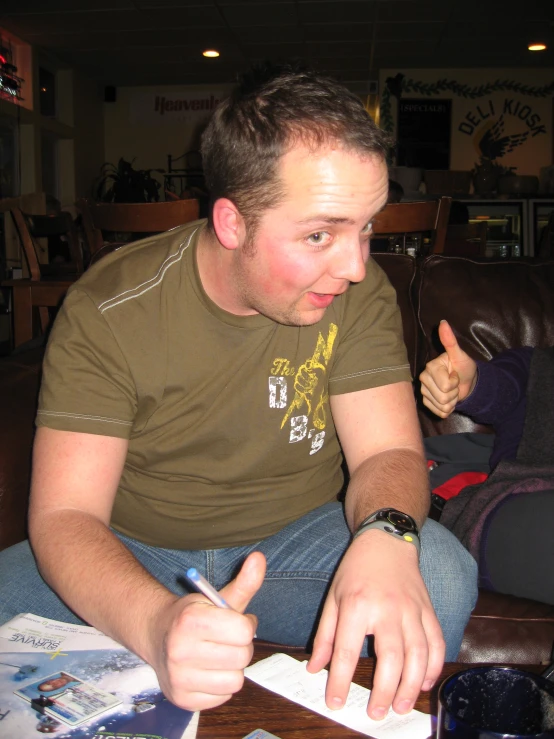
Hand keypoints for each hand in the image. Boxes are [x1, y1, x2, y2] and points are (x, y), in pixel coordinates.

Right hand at [150, 551, 265, 710]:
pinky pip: (224, 697)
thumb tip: (260, 557)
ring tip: (218, 655)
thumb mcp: (216, 598)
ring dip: (233, 668)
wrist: (157, 635)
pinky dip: (221, 685)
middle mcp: (180, 651)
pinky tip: (208, 671)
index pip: (243, 631)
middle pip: (242, 657)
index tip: (234, 621)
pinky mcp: (181, 700)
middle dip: (240, 646)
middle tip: (227, 639)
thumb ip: (243, 582)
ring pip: (236, 681)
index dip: (245, 625)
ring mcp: (179, 679)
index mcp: (190, 621)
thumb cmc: (193, 615)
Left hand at [307, 531, 444, 718]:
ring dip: (411, 685)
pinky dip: (434, 666)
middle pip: (390, 657)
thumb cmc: (356, 570)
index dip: (340, 680)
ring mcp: (412, 610)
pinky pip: (437, 642)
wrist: (386, 541)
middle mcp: (387, 608)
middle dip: (384, 690)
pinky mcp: (428, 609)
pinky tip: (423, 682)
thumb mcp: (332, 597)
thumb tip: (315, 669)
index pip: (347, 651)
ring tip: (400, 706)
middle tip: (377, 713)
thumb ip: (324, 635)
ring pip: (418, 654)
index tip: (336, 702)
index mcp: (356, 605)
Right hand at [419, 320, 477, 417]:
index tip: (455, 374)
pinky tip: (448, 399)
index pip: (445, 385)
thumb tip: (443, 322)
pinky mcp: (426, 403)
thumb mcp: (460, 355)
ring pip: (442, 406)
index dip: (455, 382)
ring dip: (452, 401)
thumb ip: (450, 341)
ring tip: (452, 391)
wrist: (466, 382)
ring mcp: (424, 392)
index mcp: (430, 367)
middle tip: (455, 384)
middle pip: (443, 397)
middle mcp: (424, 379)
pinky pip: (439, 412)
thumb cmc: (463, 367)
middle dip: (454, 393)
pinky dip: (448, 409)